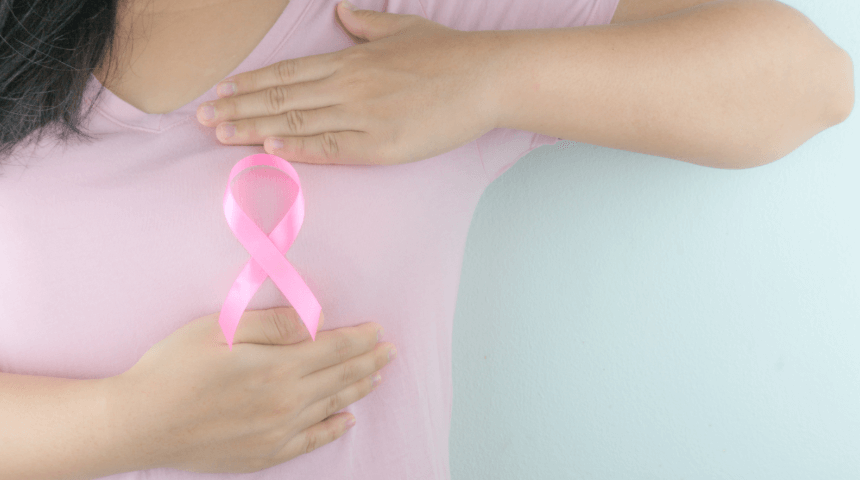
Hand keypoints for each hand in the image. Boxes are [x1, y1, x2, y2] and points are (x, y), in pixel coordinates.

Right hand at [107, 307, 395, 473]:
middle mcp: (286, 403)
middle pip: (340, 377)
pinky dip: (333, 428)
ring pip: (331, 406)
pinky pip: (311, 441)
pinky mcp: (264, 454)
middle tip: (391, 351)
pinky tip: (347, 420)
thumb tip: (314, 320)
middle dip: (369, 361)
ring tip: (377, 376)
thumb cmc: (174, 368)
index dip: (360, 339)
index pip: (334, 349)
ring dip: (358, 389)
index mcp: (278, 367)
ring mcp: (277, 432)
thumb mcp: (221, 330)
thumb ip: (273, 324)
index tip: (378, 330)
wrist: (138, 424)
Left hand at [196, 1, 503, 165]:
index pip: (288, 73)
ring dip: (255, 129)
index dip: (251, 83)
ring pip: (298, 123)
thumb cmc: (449, 53)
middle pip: (282, 98)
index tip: (221, 92)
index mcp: (351, 59)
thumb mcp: (403, 27)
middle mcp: (348, 86)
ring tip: (221, 135)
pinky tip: (270, 150)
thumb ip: (366, 24)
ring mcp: (363, 116)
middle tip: (202, 119)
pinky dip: (298, 149)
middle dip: (239, 108)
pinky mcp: (381, 144)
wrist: (486, 77)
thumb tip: (341, 15)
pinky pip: (331, 148)